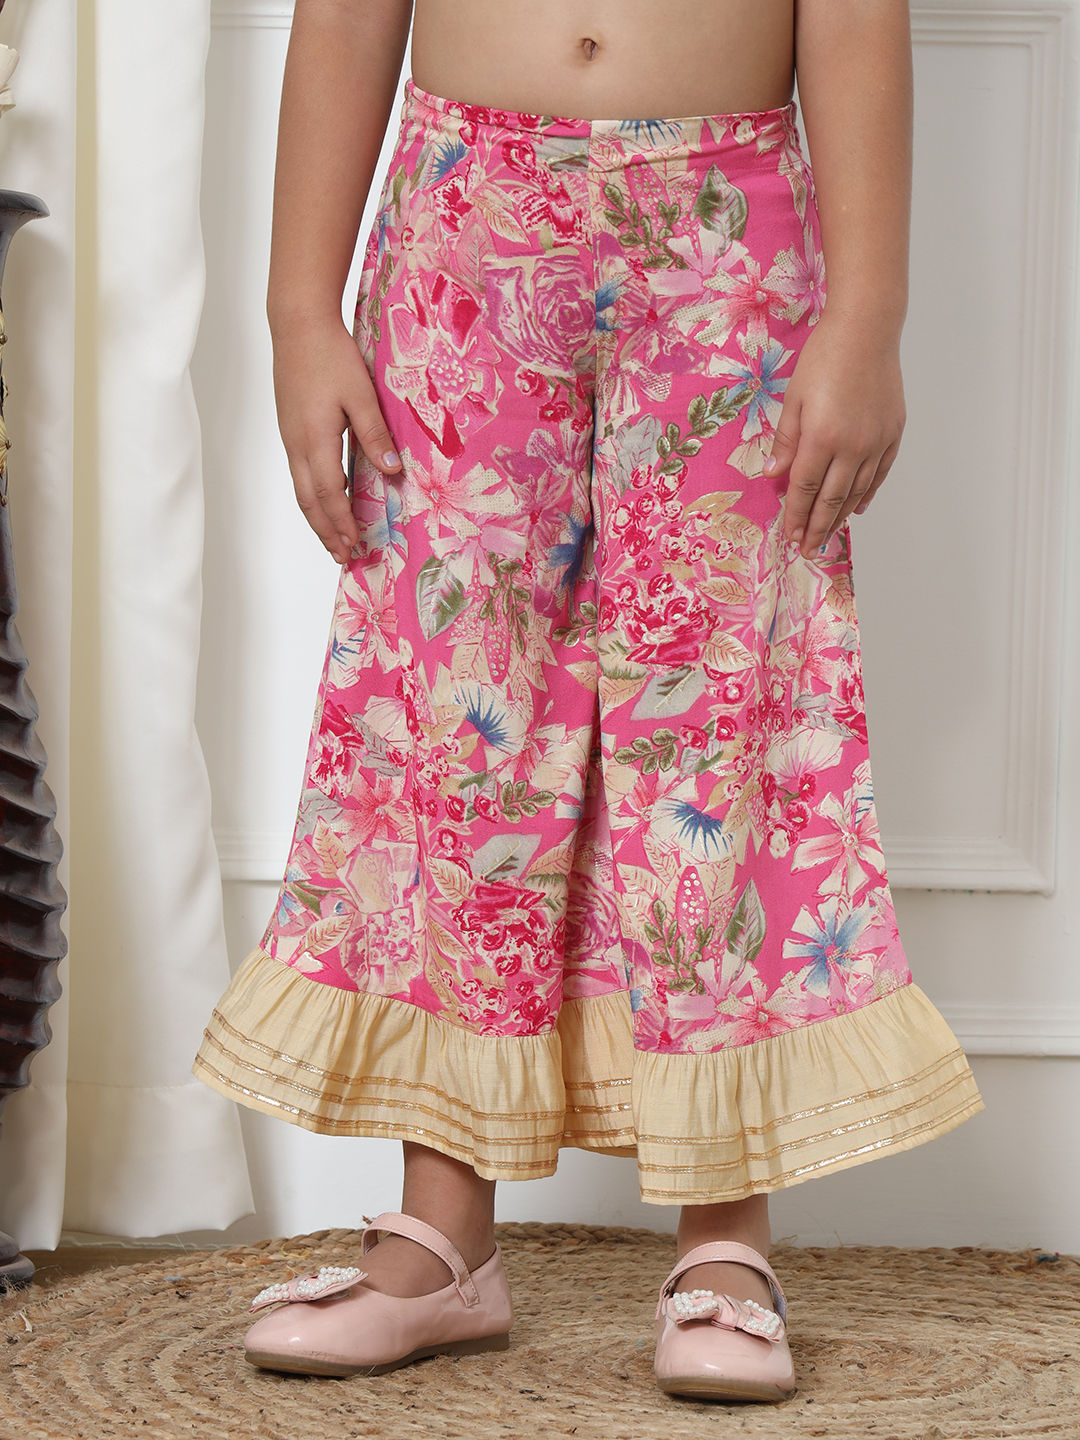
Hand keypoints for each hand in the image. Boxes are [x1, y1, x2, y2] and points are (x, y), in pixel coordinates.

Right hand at [270, 315, 401, 563]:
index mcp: (315, 439)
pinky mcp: (289, 429)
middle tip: (343, 557)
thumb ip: (376, 434)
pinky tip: (323, 503)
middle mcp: (297, 444)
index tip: (356, 545)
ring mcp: (289, 438)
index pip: (330, 494)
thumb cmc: (331, 355)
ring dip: (317, 519)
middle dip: (327, 532)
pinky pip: (299, 475)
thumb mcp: (361, 394)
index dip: (343, 522)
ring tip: (332, 540)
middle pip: (310, 501)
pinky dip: (312, 498)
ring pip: (301, 490)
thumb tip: (393, 472)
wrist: (297, 325)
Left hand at [763, 313, 905, 558]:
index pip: (804, 489)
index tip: (790, 536)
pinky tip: (856, 507)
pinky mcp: (893, 434)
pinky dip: (867, 494)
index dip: (796, 516)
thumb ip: (785, 440)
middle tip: (808, 549)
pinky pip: (879, 474)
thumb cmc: (824, 358)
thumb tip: (774, 475)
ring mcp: (876, 442)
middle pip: (831, 498)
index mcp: (822, 438)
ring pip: (857, 492)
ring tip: (828, 534)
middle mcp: (852, 446)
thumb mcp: (793, 398)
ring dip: (840, 516)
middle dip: (817, 527)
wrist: (867, 330)